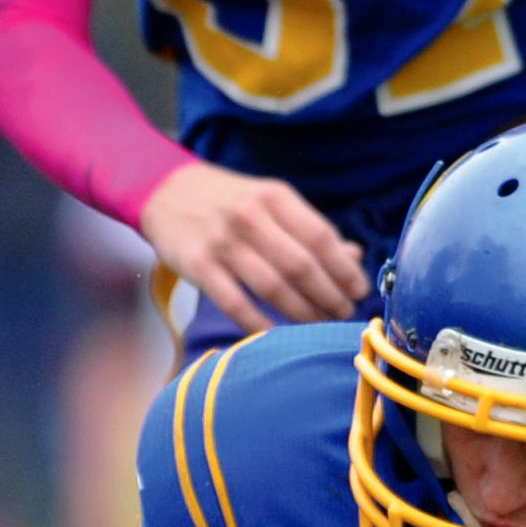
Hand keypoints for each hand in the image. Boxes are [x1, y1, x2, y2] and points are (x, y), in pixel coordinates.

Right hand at [139, 161, 368, 329]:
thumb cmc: (229, 200)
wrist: (165, 191)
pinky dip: (260, 324)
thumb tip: (354, 257)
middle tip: (343, 314)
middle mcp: (250, 217)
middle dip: (329, 296)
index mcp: (275, 197)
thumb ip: (309, 227)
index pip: (321, 237)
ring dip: (303, 313)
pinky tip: (278, 334)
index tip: (360, 291)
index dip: (345, 270)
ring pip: (274, 288)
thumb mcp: (270, 201)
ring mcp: (222, 243)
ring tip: (319, 324)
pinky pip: (236, 304)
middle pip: (302, 266)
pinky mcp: (198, 267)